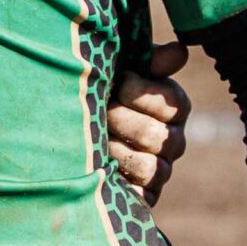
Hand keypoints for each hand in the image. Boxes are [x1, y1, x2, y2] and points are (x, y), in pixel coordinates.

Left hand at [108, 40, 191, 203]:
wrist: (66, 133)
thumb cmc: (97, 92)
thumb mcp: (119, 70)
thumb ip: (147, 60)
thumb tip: (179, 51)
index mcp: (173, 107)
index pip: (172, 103)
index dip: (139, 92)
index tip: (117, 82)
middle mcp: (173, 140)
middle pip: (156, 135)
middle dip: (119, 120)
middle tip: (99, 112)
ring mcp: (161, 169)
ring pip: (147, 165)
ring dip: (112, 148)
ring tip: (94, 137)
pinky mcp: (145, 194)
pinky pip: (139, 191)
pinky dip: (115, 176)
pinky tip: (98, 162)